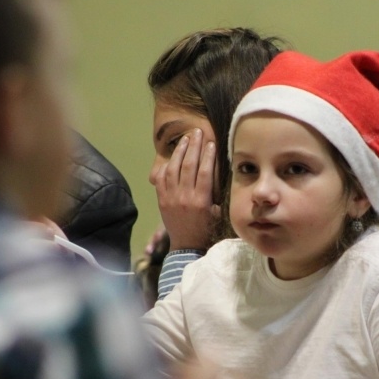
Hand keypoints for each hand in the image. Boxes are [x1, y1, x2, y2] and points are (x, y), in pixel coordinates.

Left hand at [153, 128, 220, 250]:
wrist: (186, 246)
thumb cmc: (205, 229)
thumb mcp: (216, 213)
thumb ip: (215, 193)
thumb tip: (217, 173)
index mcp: (201, 201)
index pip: (205, 172)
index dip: (208, 155)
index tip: (211, 142)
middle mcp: (184, 197)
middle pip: (188, 165)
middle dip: (194, 146)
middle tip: (197, 132)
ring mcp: (170, 198)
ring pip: (173, 169)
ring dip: (179, 151)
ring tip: (185, 139)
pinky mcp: (161, 200)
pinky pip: (161, 178)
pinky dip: (166, 166)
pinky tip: (172, 157)